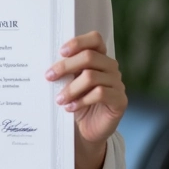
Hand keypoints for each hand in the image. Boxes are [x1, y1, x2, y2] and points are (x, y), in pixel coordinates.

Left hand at [46, 31, 126, 145]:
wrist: (86, 129)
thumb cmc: (76, 101)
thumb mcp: (69, 82)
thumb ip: (65, 70)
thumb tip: (48, 64)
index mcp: (99, 58)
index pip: (95, 39)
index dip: (78, 42)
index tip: (61, 52)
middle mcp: (111, 67)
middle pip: (89, 57)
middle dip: (65, 66)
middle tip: (49, 76)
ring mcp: (118, 83)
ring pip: (91, 77)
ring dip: (71, 88)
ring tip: (59, 99)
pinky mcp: (120, 100)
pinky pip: (100, 94)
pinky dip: (81, 101)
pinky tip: (70, 108)